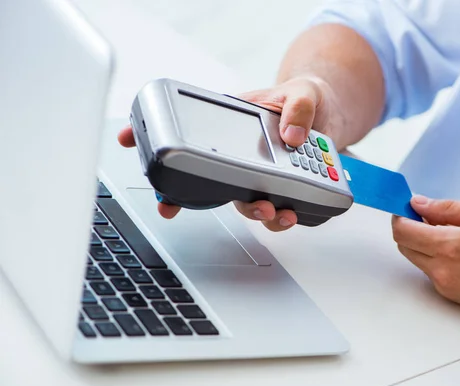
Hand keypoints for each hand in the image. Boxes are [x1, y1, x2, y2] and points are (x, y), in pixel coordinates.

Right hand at [118, 76, 344, 229]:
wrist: (332, 117)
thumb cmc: (308, 99)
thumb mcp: (305, 93)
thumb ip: (299, 108)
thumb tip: (291, 135)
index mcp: (235, 126)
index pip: (190, 132)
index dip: (154, 137)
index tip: (127, 138)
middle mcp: (241, 154)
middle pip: (209, 179)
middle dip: (194, 198)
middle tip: (185, 203)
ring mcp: (261, 174)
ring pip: (243, 201)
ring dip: (253, 212)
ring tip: (273, 211)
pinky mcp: (282, 189)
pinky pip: (276, 209)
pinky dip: (282, 217)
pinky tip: (293, 213)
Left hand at [392, 195, 459, 330]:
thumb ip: (449, 209)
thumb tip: (419, 203)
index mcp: (450, 247)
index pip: (402, 231)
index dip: (400, 215)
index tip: (406, 205)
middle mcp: (442, 271)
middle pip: (404, 246)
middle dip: (410, 228)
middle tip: (430, 215)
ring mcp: (447, 287)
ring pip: (417, 259)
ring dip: (424, 243)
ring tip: (456, 232)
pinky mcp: (454, 297)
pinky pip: (433, 272)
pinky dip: (437, 257)